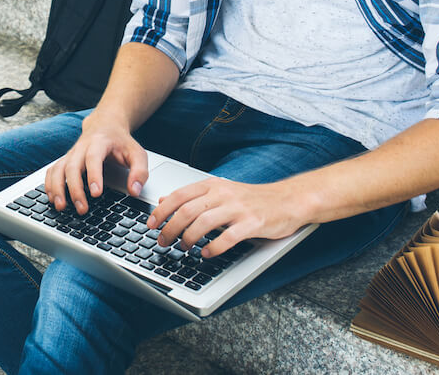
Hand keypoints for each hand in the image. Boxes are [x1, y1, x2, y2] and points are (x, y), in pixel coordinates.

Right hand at [44, 114, 148, 214]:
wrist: (106, 125)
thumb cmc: (121, 142)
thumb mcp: (137, 153)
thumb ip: (139, 172)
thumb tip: (134, 191)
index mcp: (100, 142)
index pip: (93, 158)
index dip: (93, 175)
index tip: (96, 194)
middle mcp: (81, 147)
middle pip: (72, 166)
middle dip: (74, 189)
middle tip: (82, 208)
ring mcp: (71, 154)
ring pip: (58, 169)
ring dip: (57, 188)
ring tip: (61, 206)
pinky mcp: (65, 160)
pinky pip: (51, 171)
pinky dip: (49, 184)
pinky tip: (52, 198)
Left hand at [147, 178, 304, 257]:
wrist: (288, 199)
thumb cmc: (253, 198)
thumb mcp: (220, 191)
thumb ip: (193, 196)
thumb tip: (165, 200)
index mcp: (213, 185)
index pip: (179, 195)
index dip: (161, 211)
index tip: (150, 224)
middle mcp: (223, 194)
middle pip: (187, 211)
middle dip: (170, 228)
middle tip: (163, 241)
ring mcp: (238, 208)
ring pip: (203, 223)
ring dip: (188, 238)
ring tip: (183, 248)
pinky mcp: (252, 223)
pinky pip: (228, 237)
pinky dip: (214, 247)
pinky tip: (207, 253)